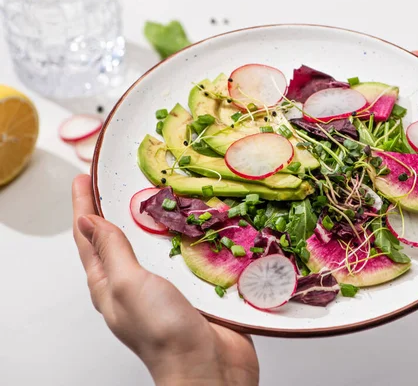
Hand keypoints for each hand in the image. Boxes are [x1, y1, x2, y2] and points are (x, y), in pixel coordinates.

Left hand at [72, 175, 258, 385]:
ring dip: (158, 218)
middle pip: (121, 237)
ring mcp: (166, 285)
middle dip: (118, 207)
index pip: (89, 237)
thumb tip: (87, 221)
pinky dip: (190, 234)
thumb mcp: (127, 284)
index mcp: (109, 283)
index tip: (83, 178)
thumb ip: (112, 251)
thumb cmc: (162, 331)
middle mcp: (135, 283)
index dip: (83, 205)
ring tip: (161, 192)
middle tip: (120, 178)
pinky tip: (198, 222)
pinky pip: (188, 254)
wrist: (209, 365)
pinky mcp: (195, 287)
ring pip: (157, 244)